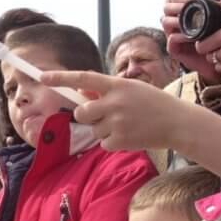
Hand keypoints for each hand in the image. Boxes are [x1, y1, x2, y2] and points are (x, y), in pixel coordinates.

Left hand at [39, 70, 180, 150]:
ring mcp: (117, 122)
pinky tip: (128, 135)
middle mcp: (114, 102)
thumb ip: (106, 90)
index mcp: (117, 85)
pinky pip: (103, 143)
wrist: (178, 123)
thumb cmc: (153, 103)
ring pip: (93, 129)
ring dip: (102, 129)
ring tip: (124, 125)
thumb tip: (81, 93)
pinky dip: (111, 142)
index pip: (83, 78)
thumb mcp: (131, 89)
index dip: (61, 78)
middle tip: (103, 115)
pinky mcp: (120, 140)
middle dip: (86, 115)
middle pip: (81, 112)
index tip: (42, 77)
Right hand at [162, 0, 220, 82]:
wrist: (217, 59)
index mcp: (181, 14)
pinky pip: (171, 38)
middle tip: (190, 6)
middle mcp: (174, 24)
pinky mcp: (174, 49)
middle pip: (166, 8)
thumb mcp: (213, 14)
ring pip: (165, 21)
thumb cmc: (214, 36)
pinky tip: (191, 36)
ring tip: (192, 21)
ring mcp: (172, 36)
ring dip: (178, 20)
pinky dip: (180, 36)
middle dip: (177, 6)